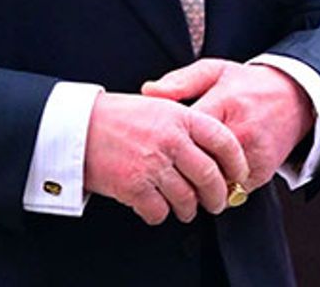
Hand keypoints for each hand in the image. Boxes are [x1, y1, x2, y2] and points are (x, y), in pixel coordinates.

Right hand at [84, 91, 248, 225]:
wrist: (80, 126)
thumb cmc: (121, 115)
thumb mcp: (161, 105)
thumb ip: (186, 122)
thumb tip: (211, 147)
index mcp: (182, 117)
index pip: (223, 140)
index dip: (236, 161)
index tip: (239, 174)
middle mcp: (172, 140)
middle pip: (209, 175)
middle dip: (218, 194)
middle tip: (218, 202)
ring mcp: (153, 164)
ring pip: (186, 198)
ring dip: (190, 209)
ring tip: (188, 210)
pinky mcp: (133, 186)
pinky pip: (158, 211)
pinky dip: (160, 215)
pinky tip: (158, 210)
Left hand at [142, 58, 315, 194]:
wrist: (296, 95)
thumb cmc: (248, 84)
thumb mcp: (216, 71)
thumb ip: (181, 81)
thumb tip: (147, 91)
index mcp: (225, 103)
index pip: (185, 134)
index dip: (167, 144)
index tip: (157, 146)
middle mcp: (240, 130)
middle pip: (196, 164)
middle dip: (178, 170)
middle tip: (165, 169)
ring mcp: (252, 153)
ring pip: (212, 183)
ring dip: (198, 184)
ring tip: (186, 176)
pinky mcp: (262, 171)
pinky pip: (231, 190)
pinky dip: (219, 188)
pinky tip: (211, 178)